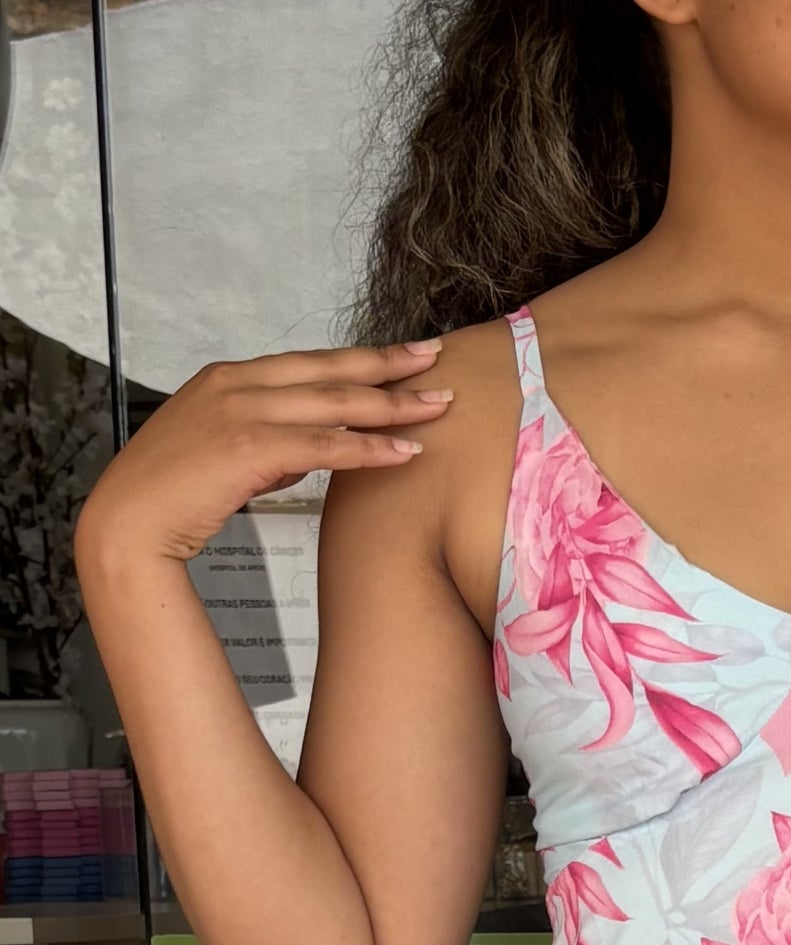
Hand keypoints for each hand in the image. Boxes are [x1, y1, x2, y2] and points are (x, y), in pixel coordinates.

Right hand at [76, 340, 453, 572]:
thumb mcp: (223, 457)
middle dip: (388, 364)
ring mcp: (242, 410)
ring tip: (438, 406)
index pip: (309, 363)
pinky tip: (404, 452)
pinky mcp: (250, 446)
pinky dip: (368, 448)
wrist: (129, 521)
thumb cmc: (172, 496)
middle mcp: (237, 383)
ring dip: (392, 404)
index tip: (402, 353)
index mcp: (229, 378)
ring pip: (334, 402)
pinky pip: (324, 444)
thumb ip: (266, 447)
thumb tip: (305, 453)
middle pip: (329, 369)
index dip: (358, 358)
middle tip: (437, 357)